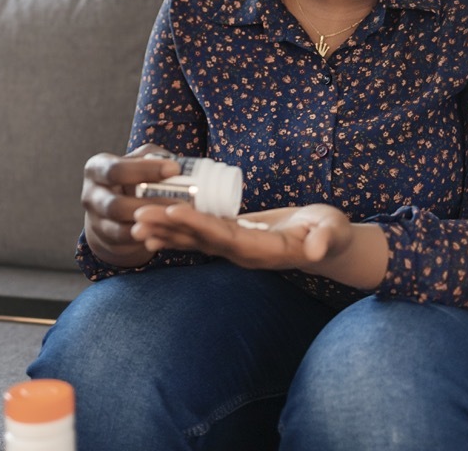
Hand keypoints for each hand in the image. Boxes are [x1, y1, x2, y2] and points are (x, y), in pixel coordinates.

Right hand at [81, 144, 180, 267]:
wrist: (112, 208)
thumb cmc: (131, 177)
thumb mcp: (137, 161)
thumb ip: (153, 157)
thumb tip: (178, 164)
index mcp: (97, 168)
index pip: (117, 169)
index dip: (146, 169)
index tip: (175, 168)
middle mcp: (91, 194)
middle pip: (116, 204)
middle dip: (150, 204)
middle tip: (182, 201)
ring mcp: (95, 220)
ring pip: (120, 226)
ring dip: (150, 223)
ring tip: (177, 218)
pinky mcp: (104, 238)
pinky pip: (125, 240)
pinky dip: (146, 236)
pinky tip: (167, 231)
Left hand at [131, 203, 359, 274]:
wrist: (327, 243)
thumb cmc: (330, 233)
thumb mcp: (333, 233)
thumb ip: (325, 240)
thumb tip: (317, 250)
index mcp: (262, 250)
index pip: (224, 237)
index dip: (197, 225)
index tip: (172, 212)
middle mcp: (242, 254)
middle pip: (200, 241)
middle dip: (169, 227)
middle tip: (137, 216)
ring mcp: (235, 249)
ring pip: (194, 241)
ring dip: (165, 231)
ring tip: (134, 222)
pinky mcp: (232, 238)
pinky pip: (199, 235)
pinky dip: (176, 229)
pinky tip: (153, 223)